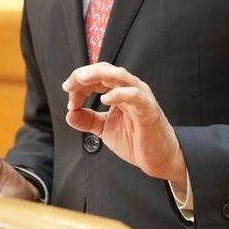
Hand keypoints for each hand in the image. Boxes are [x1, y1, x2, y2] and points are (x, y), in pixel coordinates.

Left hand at [62, 62, 186, 184]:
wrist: (159, 158)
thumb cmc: (136, 139)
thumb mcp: (105, 129)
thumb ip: (88, 120)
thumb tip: (69, 115)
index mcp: (119, 90)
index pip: (96, 76)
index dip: (79, 84)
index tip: (70, 100)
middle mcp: (130, 88)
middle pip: (105, 70)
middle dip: (84, 75)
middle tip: (69, 85)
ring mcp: (140, 96)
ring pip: (120, 76)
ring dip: (98, 75)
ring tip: (82, 80)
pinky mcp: (148, 109)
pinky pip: (134, 96)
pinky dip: (118, 94)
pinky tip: (105, 99)